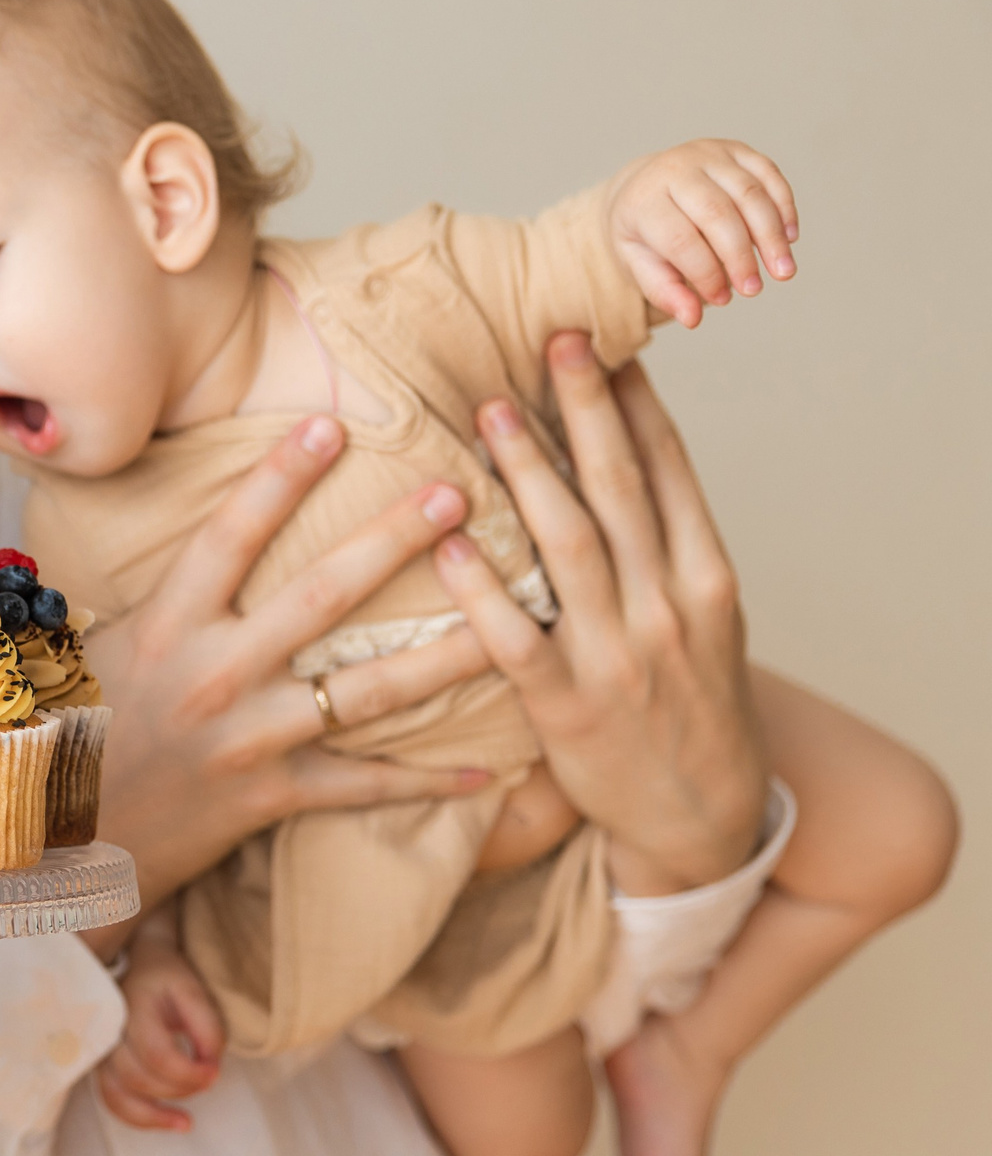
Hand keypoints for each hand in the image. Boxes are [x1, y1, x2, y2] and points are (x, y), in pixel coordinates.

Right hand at [83, 414, 495, 903]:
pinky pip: (361, 786)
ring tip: (511, 614)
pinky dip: (424, 781)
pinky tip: (486, 769)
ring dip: (447, 652)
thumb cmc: (79, 731)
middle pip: (320, 596)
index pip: (230, 536)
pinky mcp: (269, 797)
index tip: (332, 425)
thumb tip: (203, 537)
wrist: (60, 842)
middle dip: (393, 540)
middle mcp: (213, 675)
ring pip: (367, 689)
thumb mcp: (103, 648)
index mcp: (168, 626)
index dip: (279, 478)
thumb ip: (163, 600)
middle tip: (457, 492)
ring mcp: (247, 738)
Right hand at [96, 912, 225, 1130]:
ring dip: (155, 1115)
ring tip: (186, 1122)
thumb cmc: (168, 981)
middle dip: (179, 1088)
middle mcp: (108, 1032)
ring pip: (118, 1096)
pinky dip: (138, 1118)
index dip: (188, 1072)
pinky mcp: (101, 1067)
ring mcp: (100, 1051)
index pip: (156, 1054)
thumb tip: (209, 1066)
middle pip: (138, 1078)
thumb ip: (207, 1026)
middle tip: (208, 1081)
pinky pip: (112, 1101)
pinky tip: (166, 1121)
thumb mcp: (193, 991)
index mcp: (131, 1007)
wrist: (140, 968)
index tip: (215, 1072)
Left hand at [436, 332, 768, 894]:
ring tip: (490, 411)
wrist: (705, 815)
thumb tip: (619, 458)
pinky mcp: (568, 706)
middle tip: (552, 339)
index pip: (670, 472)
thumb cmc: (690, 701)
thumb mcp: (702, 617)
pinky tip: (450, 543)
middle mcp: (668, 606)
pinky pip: (517, 638)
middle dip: (587, 410)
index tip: (606, 340)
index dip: (636, 404)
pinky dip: (484, 589)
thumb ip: (665, 545)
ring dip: (528, 474)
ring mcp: (619, 656)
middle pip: (621, 490)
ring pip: (570, 547)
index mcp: (706, 578)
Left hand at [605, 140, 799, 328]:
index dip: (704, 272)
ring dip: (771, 236)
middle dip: (740, 256)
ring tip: (783, 272)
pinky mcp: (736, 149)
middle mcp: (676, 168)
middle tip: (754, 291)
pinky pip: (769, 174)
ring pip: (750, 193)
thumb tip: (692, 320)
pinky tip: (790, 238)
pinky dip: (783, 207)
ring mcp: (708, 153)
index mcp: (644, 199)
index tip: (721, 299)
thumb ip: (663, 290)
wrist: (646, 185)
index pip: (680, 239)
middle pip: (718, 214)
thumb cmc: (644, 231)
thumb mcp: (639, 263)